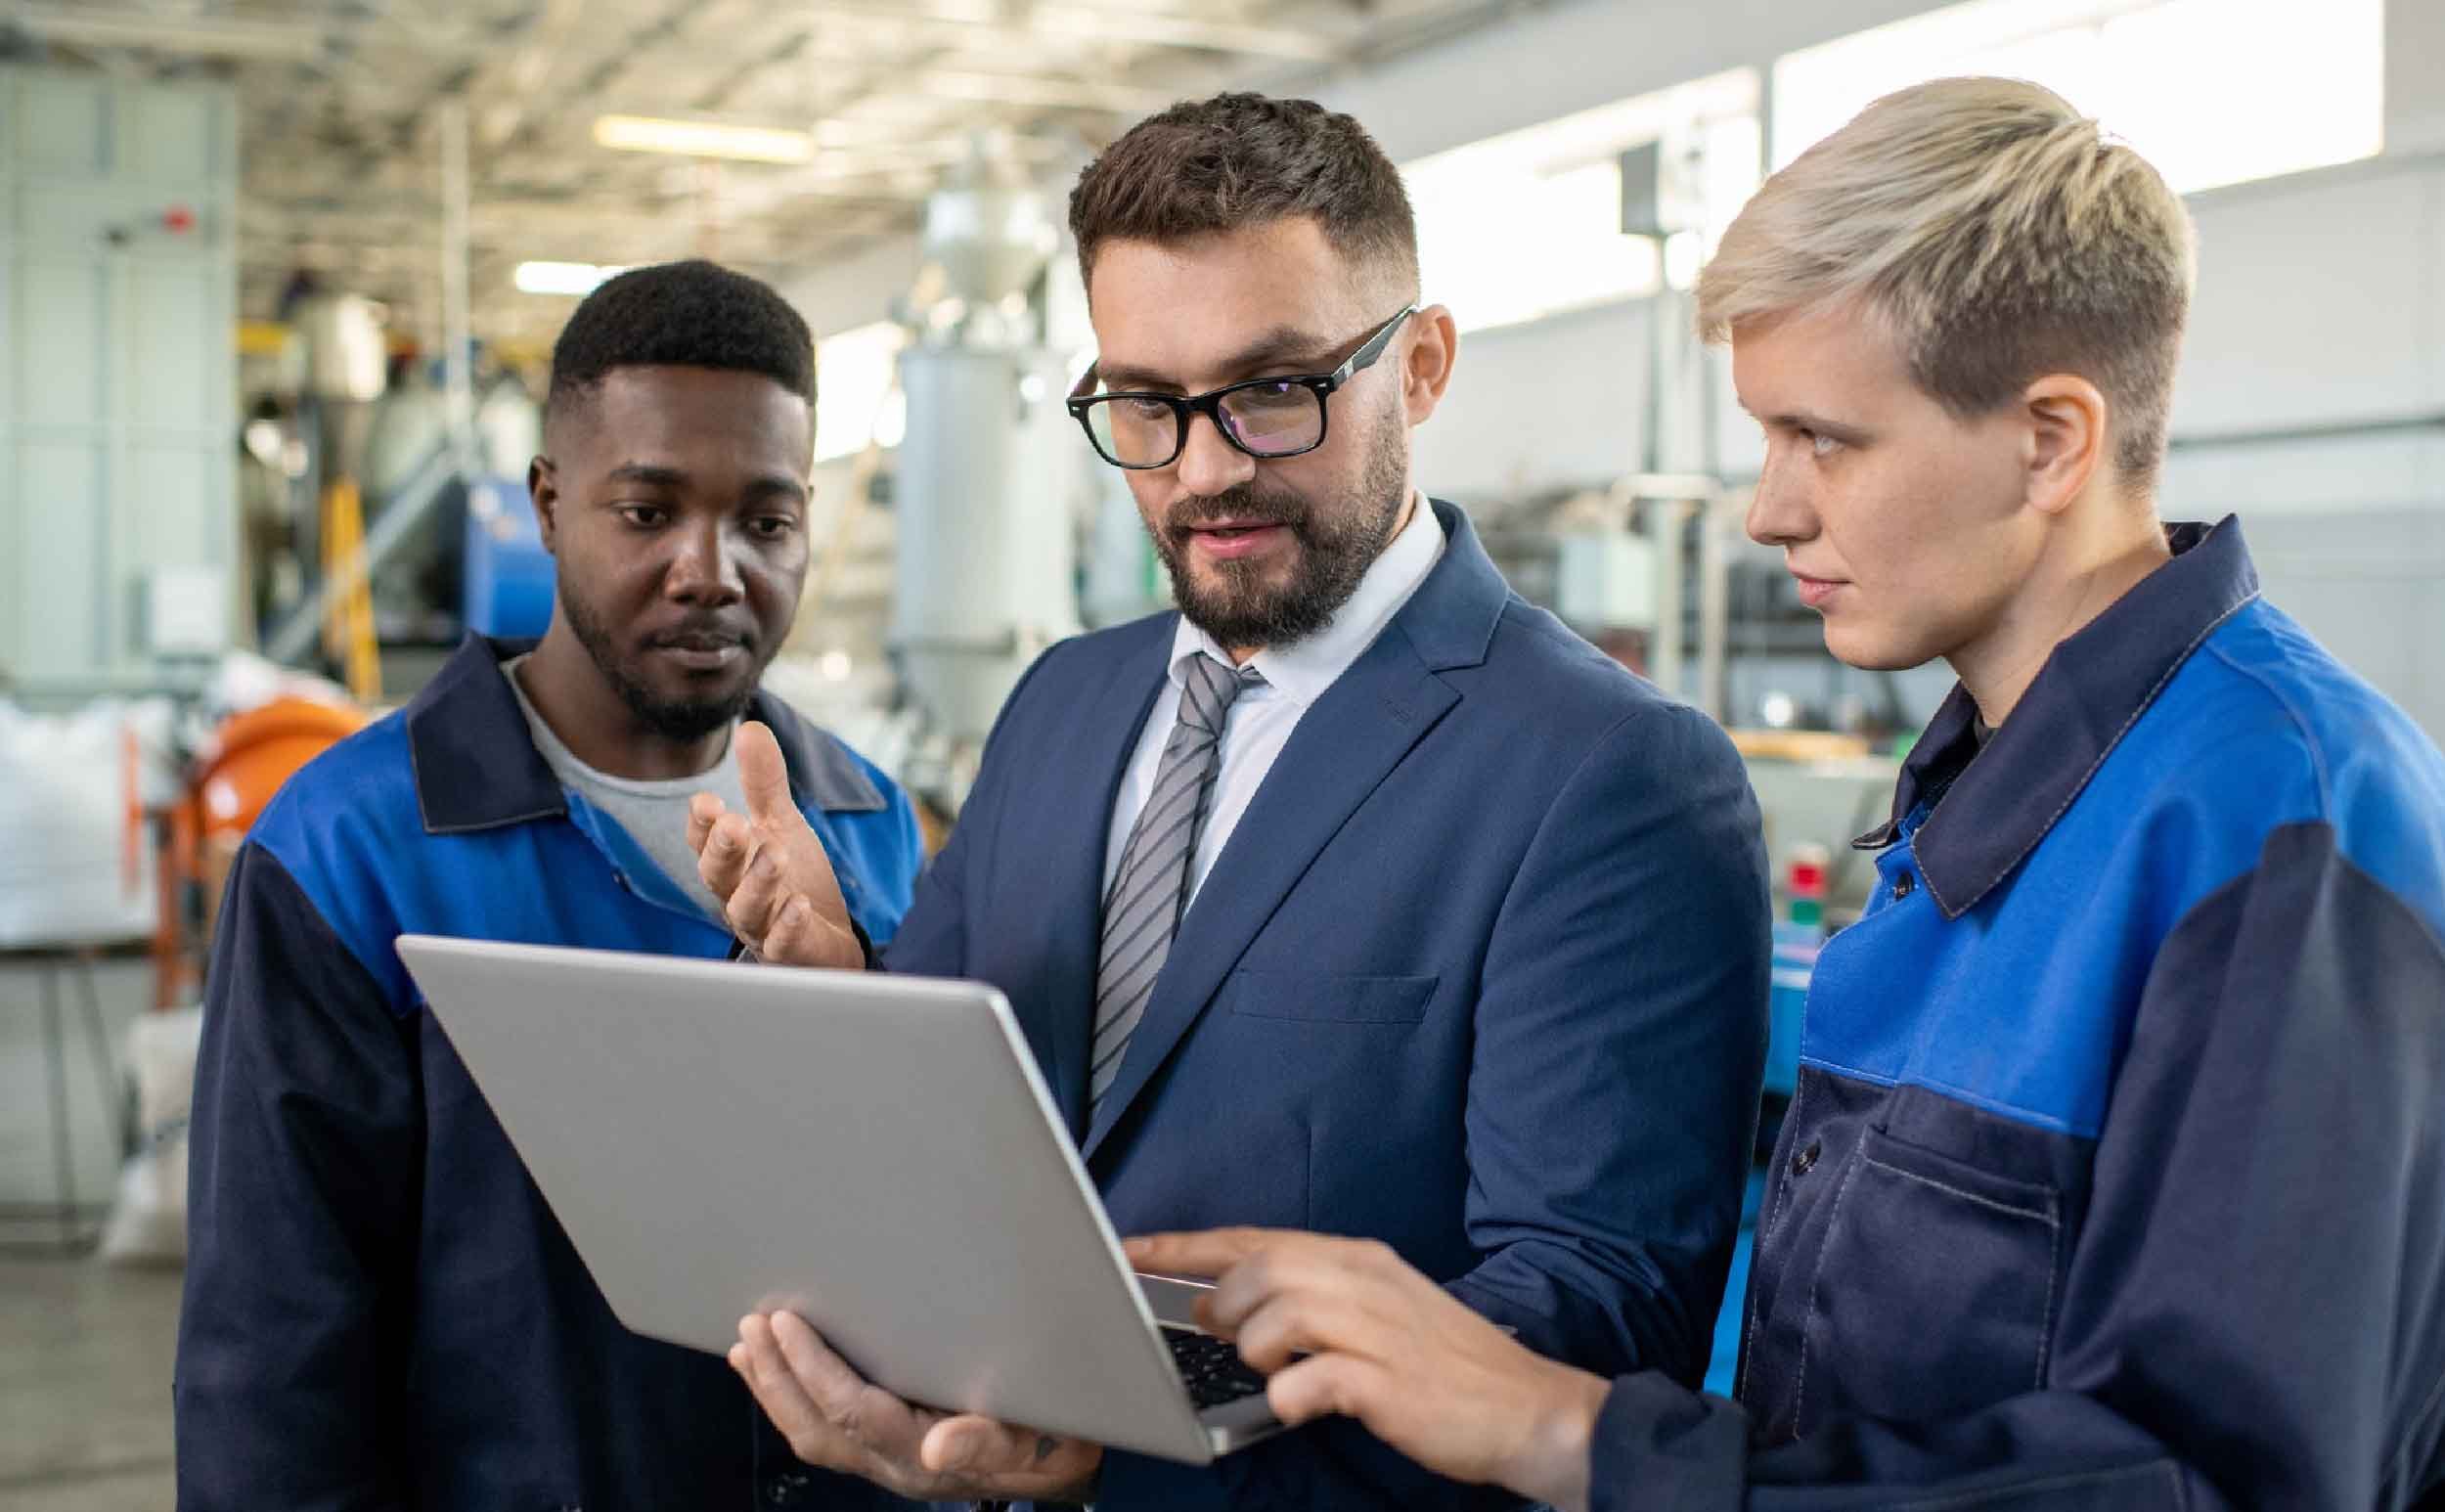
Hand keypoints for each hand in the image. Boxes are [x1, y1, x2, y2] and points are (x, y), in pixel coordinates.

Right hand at [689, 722, 861, 968]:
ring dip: (758, 882)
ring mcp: (762, 928)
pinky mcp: (790, 953)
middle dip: (723, 849)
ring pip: (747, 909)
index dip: (703, 825)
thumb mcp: (780, 825)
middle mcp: (737, 895)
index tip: (706, 803)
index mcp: (732, 862)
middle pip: (718, 875)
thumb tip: (750, 727)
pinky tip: (799, 905)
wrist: (826, 941)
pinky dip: (787, 926)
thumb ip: (763, 784)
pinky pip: (782, 944)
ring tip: (774, 855)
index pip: (706, 842)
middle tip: (732, 824)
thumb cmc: (793, 880)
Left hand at [731, 1310, 1102, 1502]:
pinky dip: (792, 1399)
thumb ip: (989, 1440)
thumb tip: (938, 1445)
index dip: (814, 1369)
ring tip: (746, 1347)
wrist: (1067, 1466)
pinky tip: (776, 1372)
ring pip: (812, 1435)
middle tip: (752, 1326)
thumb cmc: (1055, 1439)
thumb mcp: (1040, 1436)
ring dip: (774, 1390)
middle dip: (778, 1377)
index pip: (854, 1413)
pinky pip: (824, 1433)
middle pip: (818, 1429)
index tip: (787, 1324)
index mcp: (926, 1455)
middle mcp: (896, 1465)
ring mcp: (886, 1463)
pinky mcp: (884, 1453)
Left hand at [1125, 1230, 1611, 1511]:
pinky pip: (1314, 1379)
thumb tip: (1229, 1305)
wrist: (1531, 1409)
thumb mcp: (1380, 1313)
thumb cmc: (1447, 1369)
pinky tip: (1299, 1404)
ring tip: (1272, 1371)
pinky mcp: (1390, 1383)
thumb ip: (1312, 1301)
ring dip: (1255, 1348)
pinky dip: (1290, 1394)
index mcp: (1360, 1260)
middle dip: (1223, 1302)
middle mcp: (1367, 1282)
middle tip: (1221, 1334)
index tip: (1131, 1249)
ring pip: (1279, 1311)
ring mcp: (1380, 1330)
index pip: (1256, 1237)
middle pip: (1262, 1265)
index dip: (1186, 1245)